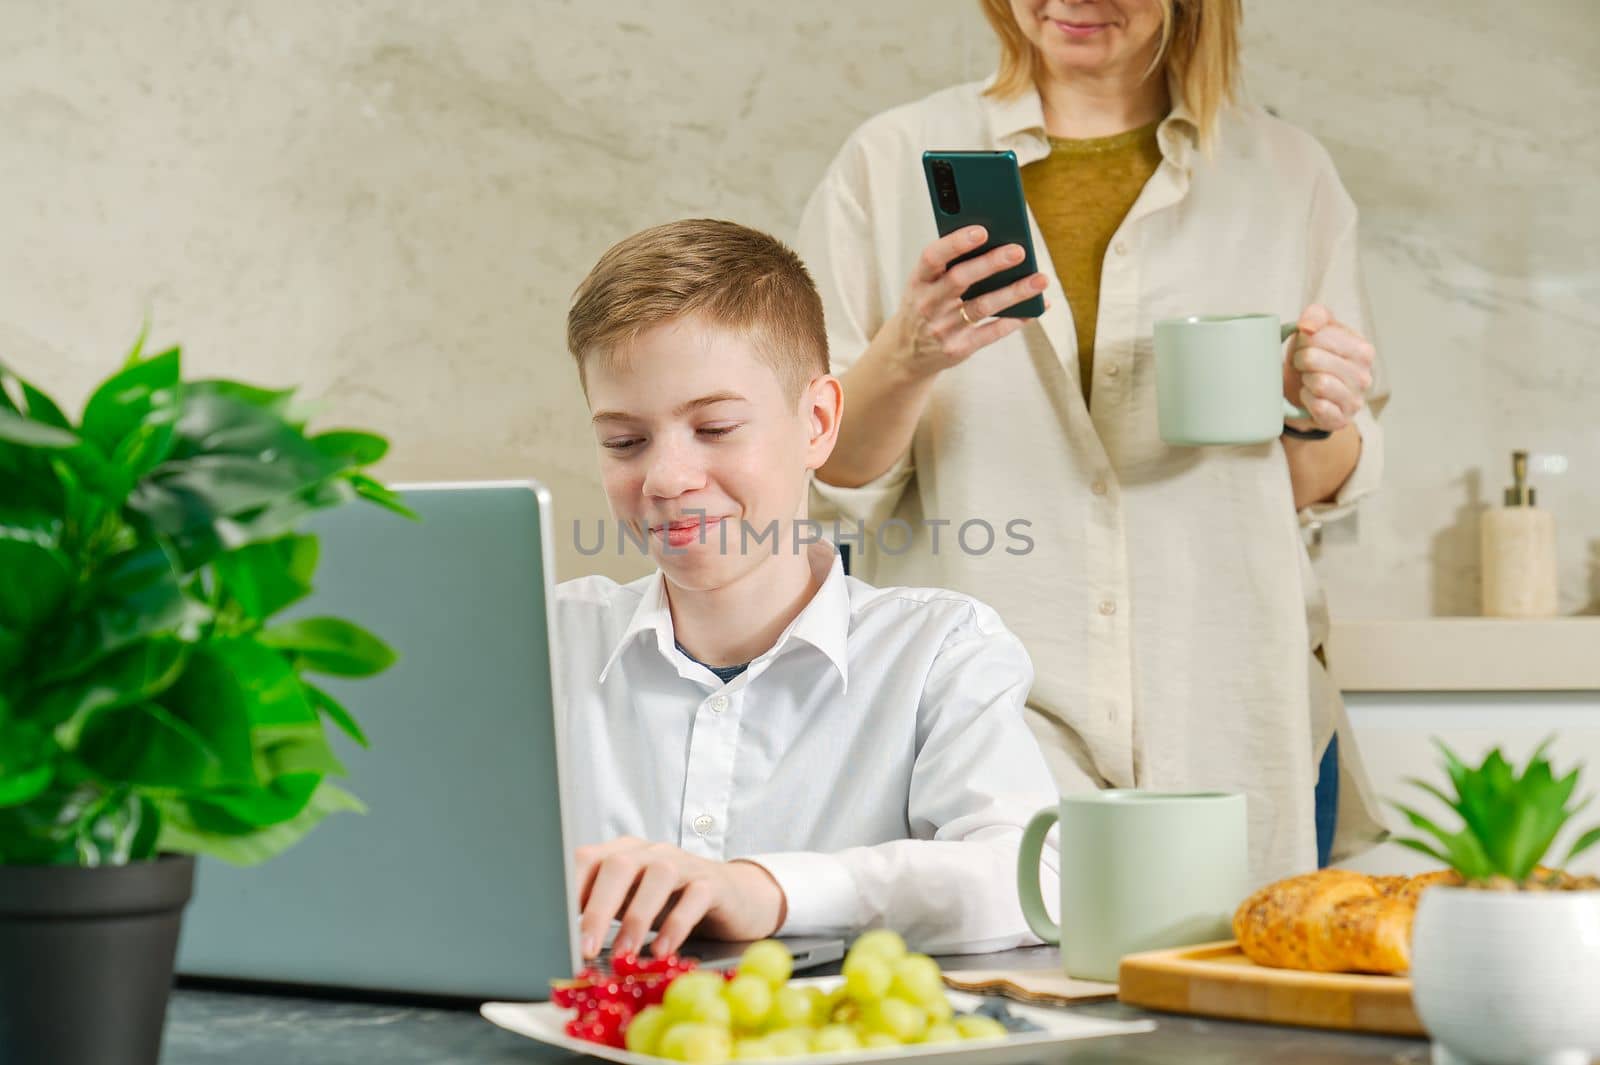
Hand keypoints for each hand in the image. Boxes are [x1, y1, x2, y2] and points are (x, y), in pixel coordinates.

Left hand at [574, 837, 786, 959]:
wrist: (734, 897)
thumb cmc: (671, 903)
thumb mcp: (631, 904)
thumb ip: (601, 911)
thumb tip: (558, 939)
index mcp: (622, 853)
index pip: (586, 859)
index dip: (568, 890)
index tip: (554, 925)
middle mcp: (650, 852)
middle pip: (619, 866)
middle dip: (599, 908)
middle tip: (586, 946)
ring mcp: (683, 864)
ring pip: (658, 877)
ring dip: (637, 918)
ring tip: (624, 954)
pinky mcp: (712, 883)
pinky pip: (694, 898)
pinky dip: (676, 925)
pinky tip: (664, 951)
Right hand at [884, 226, 1049, 380]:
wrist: (907, 352)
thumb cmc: (927, 304)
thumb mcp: (925, 284)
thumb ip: (951, 264)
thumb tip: (998, 242)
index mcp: (918, 281)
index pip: (932, 257)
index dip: (955, 243)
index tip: (982, 230)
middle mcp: (927, 305)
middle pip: (960, 280)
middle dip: (991, 264)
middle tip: (1020, 250)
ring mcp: (942, 329)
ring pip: (982, 307)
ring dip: (1014, 292)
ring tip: (1041, 279)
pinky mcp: (958, 349)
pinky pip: (991, 333)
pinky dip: (1016, 319)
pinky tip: (1037, 306)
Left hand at [1282, 304, 1375, 432]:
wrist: (1304, 397)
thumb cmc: (1311, 360)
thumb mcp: (1314, 332)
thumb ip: (1316, 316)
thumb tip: (1308, 325)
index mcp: (1362, 349)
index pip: (1319, 335)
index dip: (1302, 340)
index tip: (1305, 347)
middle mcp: (1365, 374)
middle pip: (1312, 358)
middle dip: (1299, 361)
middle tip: (1303, 366)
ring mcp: (1356, 399)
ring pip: (1318, 383)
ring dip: (1304, 381)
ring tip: (1308, 381)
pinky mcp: (1342, 419)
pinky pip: (1319, 407)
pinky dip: (1307, 401)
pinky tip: (1310, 398)